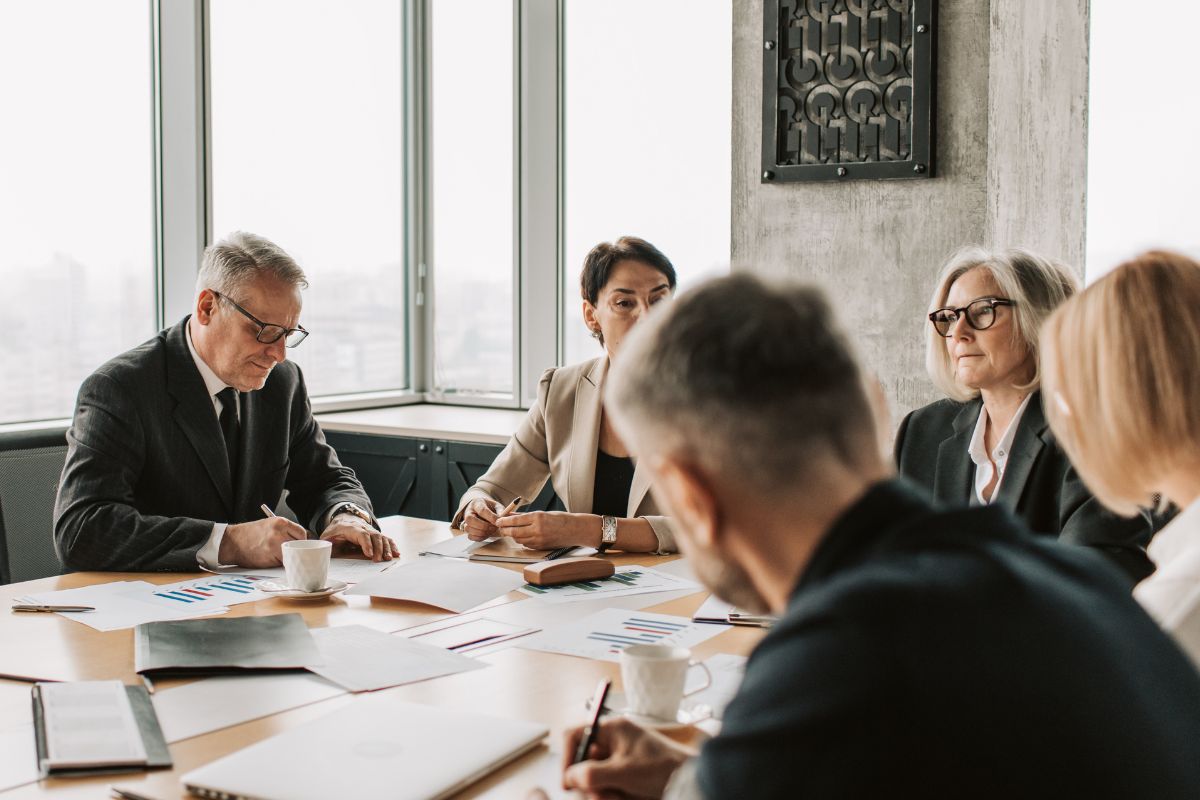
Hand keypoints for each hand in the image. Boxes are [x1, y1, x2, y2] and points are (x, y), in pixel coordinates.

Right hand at [219, 517, 307, 566]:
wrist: (232, 542)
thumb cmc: (250, 534)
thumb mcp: (270, 525)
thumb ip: (285, 530)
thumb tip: (302, 540)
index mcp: (281, 522)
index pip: (302, 533)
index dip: (301, 541)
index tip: (300, 545)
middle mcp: (279, 532)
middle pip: (300, 544)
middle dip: (297, 550)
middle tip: (292, 553)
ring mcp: (275, 545)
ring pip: (293, 554)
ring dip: (289, 557)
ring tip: (279, 555)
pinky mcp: (271, 556)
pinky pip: (284, 562)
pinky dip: (281, 563)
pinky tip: (272, 559)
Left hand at [320, 514, 397, 560]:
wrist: (344, 519)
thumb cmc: (334, 532)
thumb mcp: (326, 536)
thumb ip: (324, 544)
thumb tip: (320, 553)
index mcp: (350, 528)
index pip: (361, 534)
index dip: (366, 544)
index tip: (369, 554)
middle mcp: (363, 528)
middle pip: (374, 536)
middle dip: (378, 548)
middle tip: (378, 561)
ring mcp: (371, 531)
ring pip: (382, 537)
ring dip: (387, 548)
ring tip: (389, 558)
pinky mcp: (376, 535)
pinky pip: (386, 539)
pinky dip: (392, 545)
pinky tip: (397, 553)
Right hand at [461, 498, 504, 540]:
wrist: (482, 510)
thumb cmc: (490, 508)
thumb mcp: (496, 506)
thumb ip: (500, 510)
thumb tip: (502, 518)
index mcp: (477, 503)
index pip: (482, 510)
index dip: (490, 517)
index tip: (498, 522)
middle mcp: (468, 512)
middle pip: (471, 520)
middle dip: (484, 526)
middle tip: (494, 527)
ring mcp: (466, 521)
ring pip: (469, 529)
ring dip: (482, 532)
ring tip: (491, 530)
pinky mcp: (467, 530)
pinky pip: (470, 536)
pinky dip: (479, 537)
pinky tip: (486, 534)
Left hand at [496, 511, 598, 549]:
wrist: (575, 529)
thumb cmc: (560, 519)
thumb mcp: (543, 513)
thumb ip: (526, 516)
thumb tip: (511, 514)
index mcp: (538, 517)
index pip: (515, 520)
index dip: (504, 521)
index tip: (498, 520)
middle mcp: (537, 529)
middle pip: (514, 532)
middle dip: (505, 530)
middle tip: (501, 527)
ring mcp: (539, 540)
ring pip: (519, 540)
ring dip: (513, 536)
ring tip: (511, 531)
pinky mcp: (541, 547)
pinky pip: (526, 544)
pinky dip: (522, 540)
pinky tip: (522, 536)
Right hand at [561, 717, 691, 798]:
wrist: (689, 781)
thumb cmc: (661, 768)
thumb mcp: (624, 772)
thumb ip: (592, 773)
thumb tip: (569, 777)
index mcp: (611, 729)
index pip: (575, 735)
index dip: (567, 757)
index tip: (568, 783)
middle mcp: (611, 742)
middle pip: (582, 762)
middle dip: (588, 783)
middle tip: (600, 795)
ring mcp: (617, 760)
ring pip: (593, 780)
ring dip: (602, 794)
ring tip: (619, 797)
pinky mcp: (623, 776)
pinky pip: (606, 789)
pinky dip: (611, 797)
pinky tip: (625, 797)